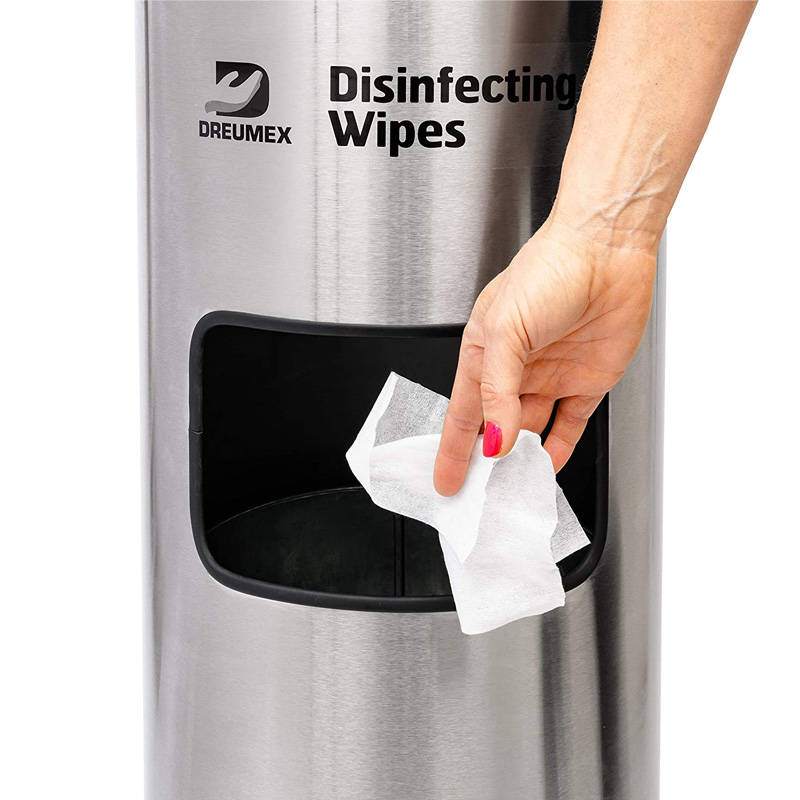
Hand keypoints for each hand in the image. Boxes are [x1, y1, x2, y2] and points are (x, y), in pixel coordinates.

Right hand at [433, 218, 656, 495]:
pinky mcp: (587, 380)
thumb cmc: (550, 269)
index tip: (446, 481)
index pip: (463, 412)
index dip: (452, 449)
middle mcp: (518, 367)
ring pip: (531, 430)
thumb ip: (498, 390)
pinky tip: (549, 465)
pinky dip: (559, 448)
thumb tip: (496, 437)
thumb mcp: (507, 330)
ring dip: (522, 460)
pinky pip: (569, 424)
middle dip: (485, 461)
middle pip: (495, 427)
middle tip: (479, 495)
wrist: (608, 249)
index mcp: (486, 351)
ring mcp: (552, 375)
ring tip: (514, 488)